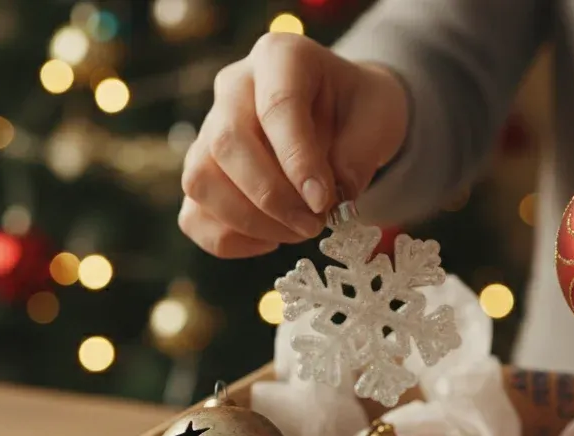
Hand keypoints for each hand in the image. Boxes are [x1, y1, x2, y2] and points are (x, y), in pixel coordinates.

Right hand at [179, 33, 408, 257]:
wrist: (343, 112)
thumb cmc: (358, 108)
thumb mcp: (379, 117)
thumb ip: (358, 153)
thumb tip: (329, 200)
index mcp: (280, 57)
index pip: (276, 107)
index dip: (298, 160)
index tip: (323, 202)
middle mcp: (234, 87)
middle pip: (227, 143)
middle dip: (272, 197)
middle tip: (313, 225)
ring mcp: (209, 129)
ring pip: (201, 180)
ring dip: (249, 221)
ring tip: (298, 231)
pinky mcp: (204, 172)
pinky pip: (194, 215)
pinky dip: (228, 239)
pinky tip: (271, 240)